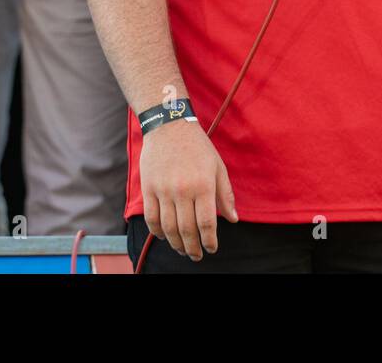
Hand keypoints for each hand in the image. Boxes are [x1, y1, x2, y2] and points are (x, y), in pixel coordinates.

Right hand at [139, 120, 238, 260]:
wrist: (169, 126)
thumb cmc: (197, 146)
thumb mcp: (218, 167)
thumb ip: (225, 194)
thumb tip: (233, 219)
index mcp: (203, 185)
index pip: (207, 222)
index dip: (209, 240)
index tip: (212, 249)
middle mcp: (183, 191)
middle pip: (187, 229)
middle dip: (193, 247)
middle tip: (197, 255)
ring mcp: (163, 191)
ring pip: (168, 227)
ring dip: (176, 244)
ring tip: (183, 250)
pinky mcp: (148, 189)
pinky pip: (152, 218)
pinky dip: (158, 232)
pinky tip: (165, 237)